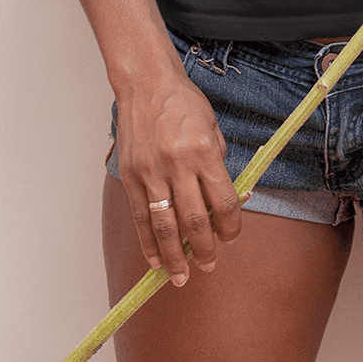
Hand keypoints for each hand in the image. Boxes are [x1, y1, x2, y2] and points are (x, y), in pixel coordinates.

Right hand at [113, 63, 243, 284]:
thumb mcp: (213, 129)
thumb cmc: (184, 104)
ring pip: (164, 226)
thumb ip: (217, 165)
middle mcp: (178, 165)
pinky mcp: (131, 176)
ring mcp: (151, 173)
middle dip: (204, 250)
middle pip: (194, 221)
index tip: (231, 238)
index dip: (229, 227)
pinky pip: (141, 217)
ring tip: (181, 277)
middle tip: (210, 266)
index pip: (222, 202)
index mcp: (204, 152)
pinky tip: (155, 260)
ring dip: (174, 257)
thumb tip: (221, 203)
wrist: (147, 84)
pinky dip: (148, 242)